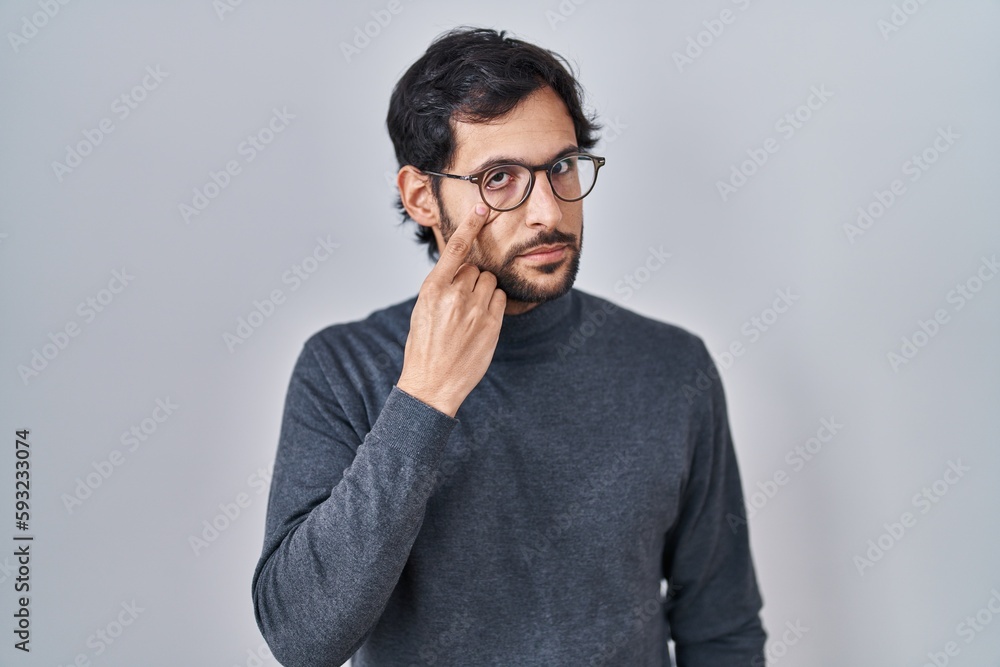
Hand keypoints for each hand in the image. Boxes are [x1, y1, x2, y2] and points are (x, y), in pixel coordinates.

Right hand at [396, 203, 505, 416]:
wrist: (432, 385)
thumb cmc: (424, 349)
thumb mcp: (422, 312)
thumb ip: (440, 288)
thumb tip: (458, 272)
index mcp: (432, 289)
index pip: (455, 248)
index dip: (470, 225)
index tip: (481, 208)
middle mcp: (455, 295)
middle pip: (474, 268)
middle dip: (471, 279)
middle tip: (460, 302)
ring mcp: (475, 310)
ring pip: (489, 282)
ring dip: (483, 291)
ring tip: (469, 314)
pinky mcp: (491, 325)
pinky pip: (500, 299)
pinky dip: (494, 305)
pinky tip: (480, 322)